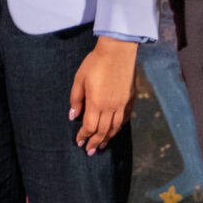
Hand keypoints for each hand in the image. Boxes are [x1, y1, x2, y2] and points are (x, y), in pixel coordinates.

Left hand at [69, 37, 136, 153]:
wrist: (117, 51)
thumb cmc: (95, 63)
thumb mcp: (79, 79)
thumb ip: (76, 100)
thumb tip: (73, 116)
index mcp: (96, 103)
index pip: (89, 126)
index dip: (84, 136)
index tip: (79, 142)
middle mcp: (110, 107)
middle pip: (103, 131)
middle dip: (95, 142)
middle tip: (90, 151)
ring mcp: (122, 103)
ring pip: (115, 127)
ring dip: (108, 138)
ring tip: (102, 145)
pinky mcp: (129, 99)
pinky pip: (124, 118)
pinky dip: (119, 127)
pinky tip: (115, 130)